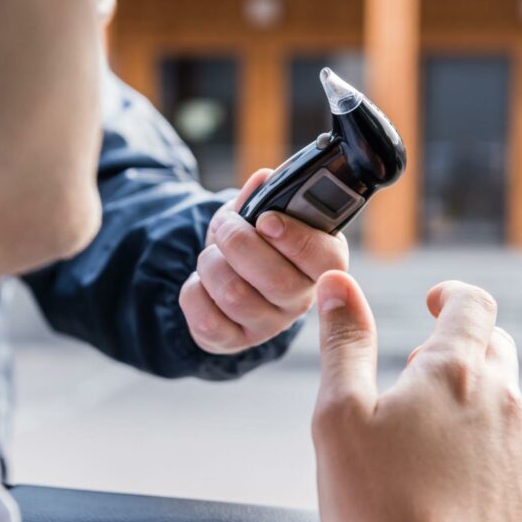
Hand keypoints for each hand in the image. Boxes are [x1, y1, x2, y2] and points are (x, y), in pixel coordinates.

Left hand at [180, 169, 349, 354]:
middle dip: (239, 243)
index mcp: (320, 263)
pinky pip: (208, 321)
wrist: (225, 275)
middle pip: (276, 280)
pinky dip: (194, 292)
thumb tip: (263, 180)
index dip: (296, 239)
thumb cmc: (252, 242)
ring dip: (211, 264)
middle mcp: (301, 299)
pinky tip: (202, 283)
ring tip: (212, 255)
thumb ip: (263, 196)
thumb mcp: (258, 213)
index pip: (327, 260)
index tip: (266, 220)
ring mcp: (269, 325)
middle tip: (227, 228)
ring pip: (236, 296)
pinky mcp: (235, 342)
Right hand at [312, 273, 521, 521]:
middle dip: (461, 350)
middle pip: (496, 351)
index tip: (434, 302)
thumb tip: (337, 285)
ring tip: (425, 448)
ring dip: (472, 409)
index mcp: (455, 373)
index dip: (453, 295)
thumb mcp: (339, 414)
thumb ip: (343, 343)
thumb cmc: (376, 505)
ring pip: (506, 409)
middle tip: (419, 376)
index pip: (474, 304)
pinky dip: (487, 458)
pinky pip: (514, 460)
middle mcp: (504, 404)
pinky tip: (450, 492)